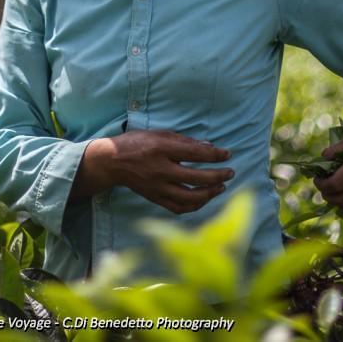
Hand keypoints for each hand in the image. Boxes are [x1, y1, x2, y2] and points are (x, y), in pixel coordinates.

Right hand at [75, 130, 232, 214]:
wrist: (112, 163)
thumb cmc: (136, 144)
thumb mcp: (159, 134)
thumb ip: (184, 141)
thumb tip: (209, 147)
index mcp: (161, 149)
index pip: (195, 154)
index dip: (215, 155)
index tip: (227, 154)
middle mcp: (160, 170)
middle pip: (196, 178)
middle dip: (218, 176)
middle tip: (230, 172)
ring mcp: (157, 187)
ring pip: (189, 197)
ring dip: (209, 194)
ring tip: (220, 187)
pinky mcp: (155, 198)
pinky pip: (178, 208)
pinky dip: (194, 206)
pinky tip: (203, 199)